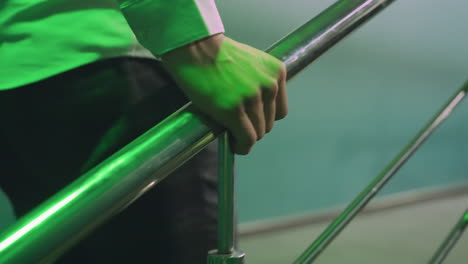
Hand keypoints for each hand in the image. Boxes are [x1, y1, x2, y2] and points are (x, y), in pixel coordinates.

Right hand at [161, 34, 287, 154]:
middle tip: (237, 126)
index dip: (264, 118)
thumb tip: (258, 109)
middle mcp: (269, 86)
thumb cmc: (217, 53)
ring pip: (258, 133)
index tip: (252, 120)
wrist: (195, 48)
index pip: (279, 110)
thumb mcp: (251, 63)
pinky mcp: (234, 110)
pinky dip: (241, 146)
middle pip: (269, 123)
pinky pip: (246, 138)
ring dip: (246, 137)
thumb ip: (259, 83)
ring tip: (233, 134)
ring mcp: (252, 98)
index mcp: (276, 73)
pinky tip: (234, 145)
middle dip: (254, 127)